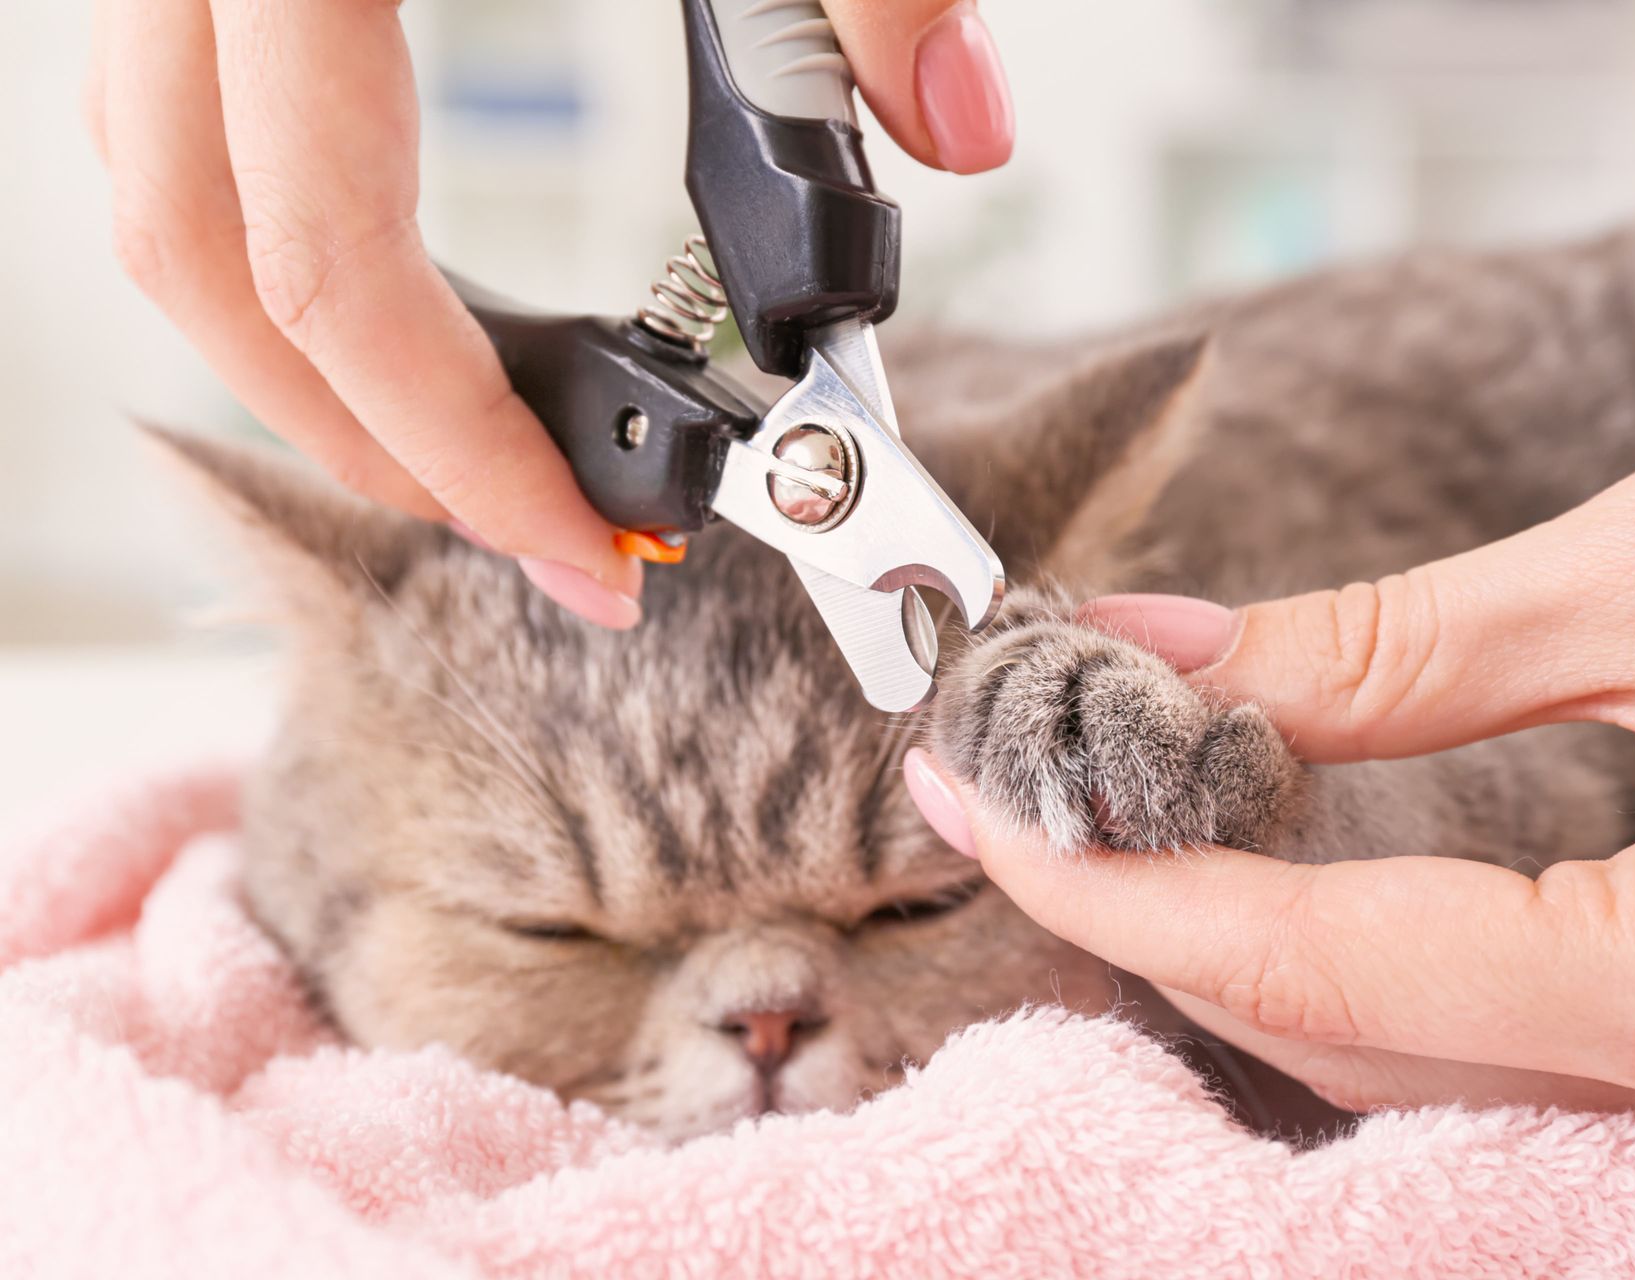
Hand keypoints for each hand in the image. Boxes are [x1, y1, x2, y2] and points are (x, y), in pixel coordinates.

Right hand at [87, 0, 1011, 625]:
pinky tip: (399, 271)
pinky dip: (278, 227)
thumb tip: (961, 133)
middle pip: (205, 265)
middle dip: (367, 443)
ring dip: (304, 347)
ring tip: (469, 446)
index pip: (336, 266)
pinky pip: (182, 115)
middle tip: (530, 545)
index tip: (597, 563)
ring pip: (164, 193)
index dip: (465, 453)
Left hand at [905, 348, 1634, 1153]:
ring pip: (1445, 1074)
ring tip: (1134, 839)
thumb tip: (1165, 657)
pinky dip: (1397, 984)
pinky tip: (1302, 898)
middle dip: (1173, 929)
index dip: (1128, 886)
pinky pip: (1540, 1059)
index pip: (1328, 965)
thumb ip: (1392, 646)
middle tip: (1038, 809)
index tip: (992, 804)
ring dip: (1270, 967)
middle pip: (1368, 1050)